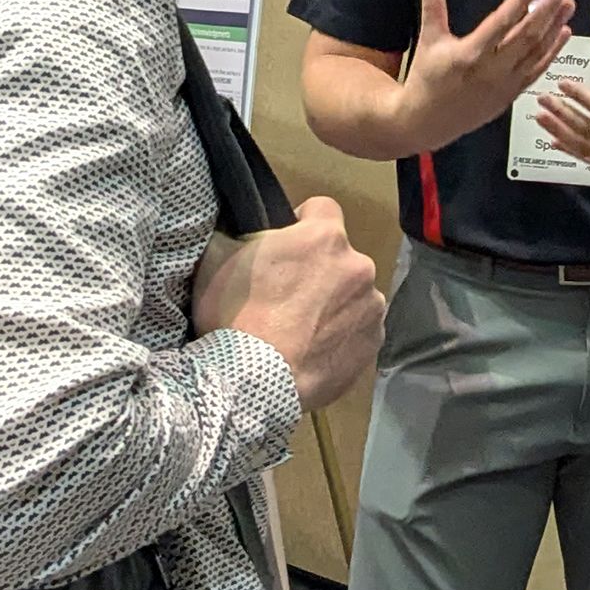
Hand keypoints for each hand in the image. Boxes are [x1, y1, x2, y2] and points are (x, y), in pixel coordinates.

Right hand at [193, 196, 385, 407]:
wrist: (256, 382)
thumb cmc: (235, 315)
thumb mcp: (215, 260)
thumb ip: (232, 235)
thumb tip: (232, 230)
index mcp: (325, 236)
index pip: (322, 208)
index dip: (302, 221)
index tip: (287, 244)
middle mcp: (359, 266)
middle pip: (339, 256)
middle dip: (318, 269)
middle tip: (287, 295)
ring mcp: (371, 307)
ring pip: (353, 294)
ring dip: (334, 303)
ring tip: (302, 329)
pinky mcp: (373, 343)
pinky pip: (359, 330)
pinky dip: (342, 336)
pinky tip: (315, 351)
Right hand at [397, 0, 573, 152]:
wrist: (427, 122)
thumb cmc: (427, 78)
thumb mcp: (428, 40)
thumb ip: (432, 5)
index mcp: (469, 55)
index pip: (501, 23)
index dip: (521, 1)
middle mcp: (492, 70)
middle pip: (527, 36)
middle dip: (547, 10)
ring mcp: (505, 85)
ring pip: (537, 53)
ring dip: (554, 27)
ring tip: (568, 5)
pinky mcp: (512, 94)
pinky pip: (537, 70)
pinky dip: (552, 51)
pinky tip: (563, 32)